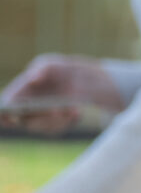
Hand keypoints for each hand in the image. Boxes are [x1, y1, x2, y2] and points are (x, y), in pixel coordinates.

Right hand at [0, 55, 123, 132]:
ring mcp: (40, 118)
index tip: (13, 115)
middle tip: (56, 110)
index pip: (4, 110)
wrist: (80, 78)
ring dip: (58, 120)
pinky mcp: (55, 124)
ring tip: (72, 110)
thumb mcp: (50, 64)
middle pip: (25, 121)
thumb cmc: (57, 70)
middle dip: (41, 117)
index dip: (4, 114)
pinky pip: (59, 128)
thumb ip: (40, 68)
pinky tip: (77, 112)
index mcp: (17, 95)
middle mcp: (25, 110)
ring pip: (43, 127)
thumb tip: (32, 78)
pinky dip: (69, 121)